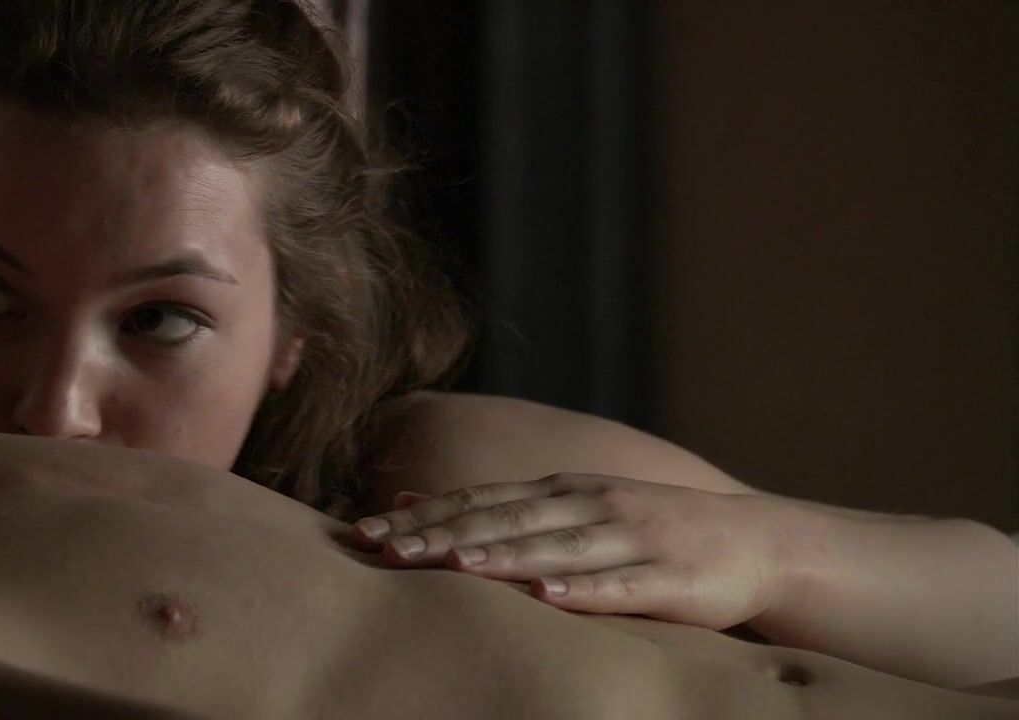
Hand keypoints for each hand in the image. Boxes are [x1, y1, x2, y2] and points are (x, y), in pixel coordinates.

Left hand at [352, 473, 793, 628]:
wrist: (754, 540)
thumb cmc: (646, 529)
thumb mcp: (574, 507)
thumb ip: (504, 509)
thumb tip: (417, 503)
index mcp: (562, 489)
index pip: (479, 500)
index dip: (424, 515)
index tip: (367, 529)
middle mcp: (590, 505)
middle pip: (505, 521)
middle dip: (443, 535)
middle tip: (387, 549)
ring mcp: (630, 539)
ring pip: (556, 549)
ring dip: (503, 558)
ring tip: (455, 567)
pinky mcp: (669, 578)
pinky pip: (620, 588)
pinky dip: (583, 592)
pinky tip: (549, 598)